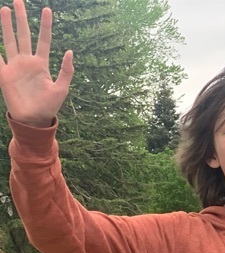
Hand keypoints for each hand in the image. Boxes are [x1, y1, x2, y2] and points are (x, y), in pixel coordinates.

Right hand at [0, 0, 73, 126]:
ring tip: (4, 9)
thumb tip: (69, 51)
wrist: (33, 119)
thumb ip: (66, 71)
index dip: (45, 25)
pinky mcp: (4, 75)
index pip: (43, 40)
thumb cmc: (49, 106)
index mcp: (42, 64)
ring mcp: (14, 67)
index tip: (47, 10)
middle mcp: (27, 62)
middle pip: (23, 35)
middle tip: (18, 1)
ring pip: (9, 41)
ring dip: (6, 26)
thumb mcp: (62, 88)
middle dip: (21, 18)